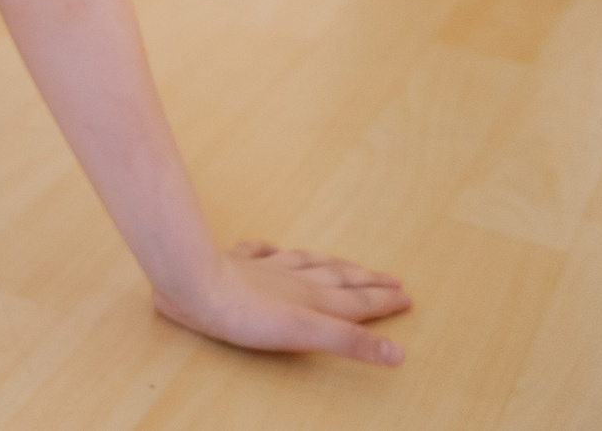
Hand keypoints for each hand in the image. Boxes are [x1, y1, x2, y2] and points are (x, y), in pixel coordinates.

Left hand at [152, 240, 409, 365]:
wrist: (195, 284)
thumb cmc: (248, 316)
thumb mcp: (307, 334)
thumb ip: (350, 343)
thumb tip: (398, 354)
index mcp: (315, 301)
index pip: (358, 302)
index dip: (383, 300)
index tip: (406, 295)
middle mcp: (295, 282)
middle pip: (338, 280)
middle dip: (366, 280)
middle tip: (390, 277)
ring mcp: (264, 271)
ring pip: (306, 264)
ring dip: (330, 265)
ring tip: (345, 263)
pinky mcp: (234, 264)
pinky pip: (257, 252)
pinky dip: (269, 250)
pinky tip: (271, 247)